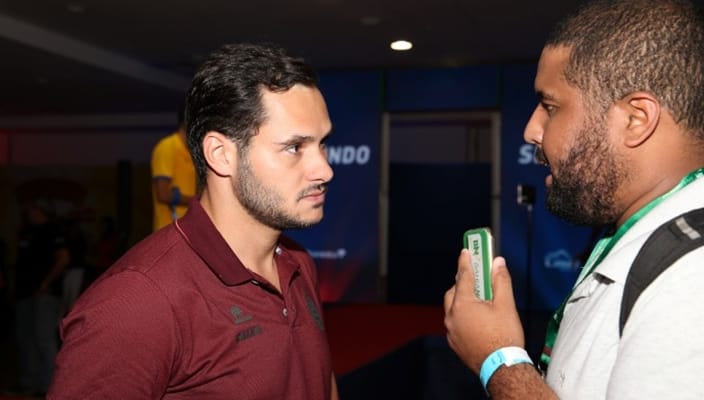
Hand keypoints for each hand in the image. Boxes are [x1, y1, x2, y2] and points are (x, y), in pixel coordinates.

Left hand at [443, 249, 524, 373]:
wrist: (502, 368)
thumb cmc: (504, 338)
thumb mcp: (506, 305)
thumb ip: (500, 281)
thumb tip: (497, 263)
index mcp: (462, 304)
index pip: (463, 276)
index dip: (466, 261)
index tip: (467, 251)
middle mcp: (452, 317)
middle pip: (454, 292)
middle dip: (464, 283)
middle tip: (478, 277)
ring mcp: (452, 331)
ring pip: (454, 308)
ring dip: (464, 300)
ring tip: (481, 300)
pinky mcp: (455, 343)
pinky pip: (456, 323)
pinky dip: (464, 316)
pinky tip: (478, 319)